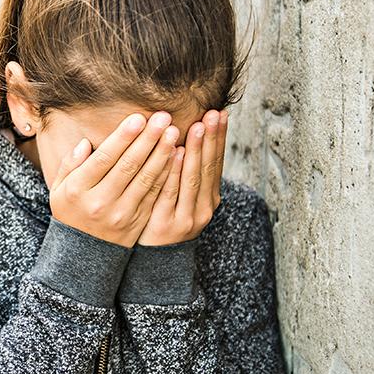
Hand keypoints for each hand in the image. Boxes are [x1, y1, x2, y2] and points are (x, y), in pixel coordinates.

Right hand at [51, 112, 180, 246]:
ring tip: (173, 132)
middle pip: (128, 166)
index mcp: (78, 190)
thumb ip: (70, 164)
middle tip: (163, 118)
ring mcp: (121, 213)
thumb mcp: (59, 188)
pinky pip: (155, 194)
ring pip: (145, 179)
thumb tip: (86, 143)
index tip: (138, 118)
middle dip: (147, 139)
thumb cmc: (71, 211)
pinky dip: (167, 174)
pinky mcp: (138, 221)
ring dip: (162, 154)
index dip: (123, 138)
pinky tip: (176, 156)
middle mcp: (101, 202)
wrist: (83, 253)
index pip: (104, 158)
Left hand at [138, 109, 226, 245]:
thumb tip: (188, 135)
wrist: (154, 260)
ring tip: (198, 127)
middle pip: (208, 168)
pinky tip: (176, 153)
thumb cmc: (164, 219)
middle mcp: (204, 207)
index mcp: (209, 198)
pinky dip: (175, 172)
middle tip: (212, 114)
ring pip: (192, 178)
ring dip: (196, 151)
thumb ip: (185, 172)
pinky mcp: (167, 224)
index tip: (220, 113)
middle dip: (211, 139)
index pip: (216, 162)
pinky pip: (170, 192)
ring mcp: (187, 217)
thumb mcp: (181, 198)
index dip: (219, 138)